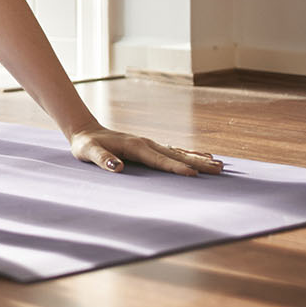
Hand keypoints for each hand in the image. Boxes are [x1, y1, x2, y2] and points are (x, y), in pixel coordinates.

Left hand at [70, 126, 222, 175]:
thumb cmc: (86, 144)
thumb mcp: (88, 152)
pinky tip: (202, 158)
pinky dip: (189, 155)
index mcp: (135, 146)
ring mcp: (150, 144)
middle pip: (176, 155)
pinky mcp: (149, 147)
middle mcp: (146, 143)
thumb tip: (118, 166)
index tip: (192, 175)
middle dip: (198, 163)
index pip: (159, 159)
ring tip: (219, 165)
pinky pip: (174, 151)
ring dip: (199, 159)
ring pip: (179, 152)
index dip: (175, 168)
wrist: (86, 131)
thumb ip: (102, 159)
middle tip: (219, 170)